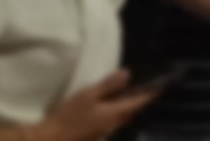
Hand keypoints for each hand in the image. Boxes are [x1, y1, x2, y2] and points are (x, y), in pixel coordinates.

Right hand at [30, 70, 165, 140]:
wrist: (50, 140)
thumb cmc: (70, 116)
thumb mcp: (88, 95)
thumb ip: (108, 85)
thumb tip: (128, 74)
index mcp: (114, 114)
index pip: (137, 103)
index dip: (149, 94)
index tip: (159, 86)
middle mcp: (112, 126)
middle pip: (129, 112)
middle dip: (137, 101)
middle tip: (143, 88)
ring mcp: (103, 133)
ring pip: (119, 118)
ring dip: (124, 107)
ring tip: (124, 94)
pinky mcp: (93, 136)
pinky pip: (109, 123)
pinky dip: (112, 113)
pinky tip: (105, 107)